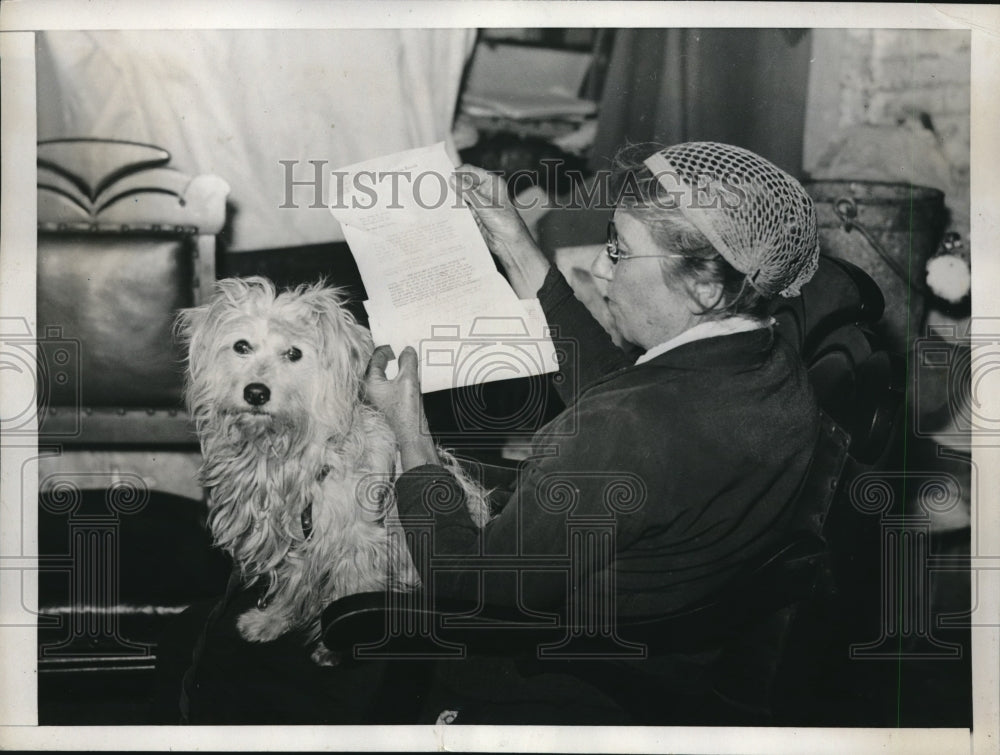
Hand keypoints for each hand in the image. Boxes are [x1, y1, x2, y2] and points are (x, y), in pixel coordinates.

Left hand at [364, 345, 439, 469]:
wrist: (412, 436)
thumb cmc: (406, 412)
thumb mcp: (408, 380)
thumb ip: (407, 361)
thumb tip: (407, 350)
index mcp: (370, 383)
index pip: (375, 358)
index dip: (386, 348)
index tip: (396, 343)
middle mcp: (371, 390)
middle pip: (378, 366)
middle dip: (390, 357)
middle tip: (401, 348)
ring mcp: (379, 397)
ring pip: (386, 375)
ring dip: (396, 367)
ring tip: (407, 359)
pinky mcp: (388, 402)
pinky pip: (392, 384)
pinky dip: (399, 377)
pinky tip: (409, 374)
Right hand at [451, 164, 548, 296]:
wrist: (510, 244)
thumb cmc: (505, 222)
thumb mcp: (484, 205)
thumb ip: (467, 191)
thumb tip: (452, 178)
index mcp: (491, 182)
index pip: (470, 170)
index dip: (457, 172)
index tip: (443, 176)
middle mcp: (484, 190)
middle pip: (463, 183)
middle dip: (452, 185)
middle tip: (437, 188)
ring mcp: (478, 202)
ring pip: (460, 196)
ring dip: (452, 199)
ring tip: (438, 200)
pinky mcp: (473, 215)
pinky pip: (460, 209)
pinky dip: (453, 210)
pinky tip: (443, 211)